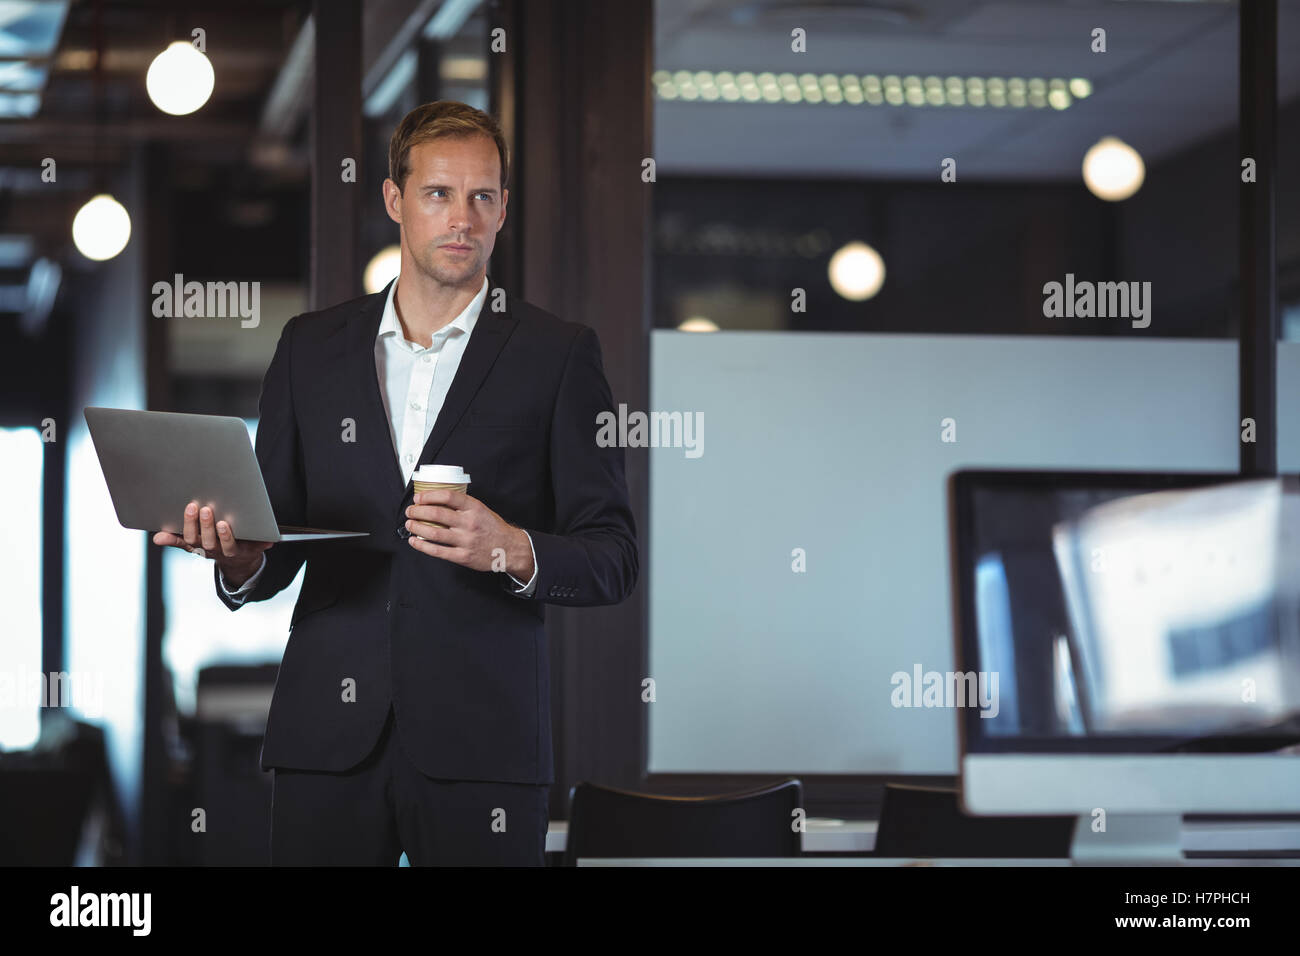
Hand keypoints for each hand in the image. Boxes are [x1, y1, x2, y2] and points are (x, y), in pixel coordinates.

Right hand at [152, 500, 273, 586]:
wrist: (240, 562)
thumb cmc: (213, 544)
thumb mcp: (194, 543)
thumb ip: (176, 539)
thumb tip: (157, 538)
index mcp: (201, 546)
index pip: (191, 538)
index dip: (190, 524)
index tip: (191, 506)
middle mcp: (217, 550)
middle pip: (208, 542)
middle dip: (206, 526)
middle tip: (206, 509)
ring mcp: (235, 551)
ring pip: (229, 547)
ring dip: (226, 536)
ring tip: (224, 523)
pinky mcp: (253, 551)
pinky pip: (258, 548)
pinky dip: (263, 544)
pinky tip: (268, 539)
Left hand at [405, 489, 533, 577]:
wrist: (509, 548)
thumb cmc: (493, 528)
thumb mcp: (481, 509)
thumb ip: (463, 505)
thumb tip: (438, 499)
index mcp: (474, 508)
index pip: (447, 496)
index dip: (429, 495)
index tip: (419, 497)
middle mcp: (469, 523)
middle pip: (436, 513)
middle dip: (417, 511)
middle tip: (411, 511)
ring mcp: (465, 540)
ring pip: (433, 532)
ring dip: (416, 527)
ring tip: (409, 524)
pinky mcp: (462, 556)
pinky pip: (437, 551)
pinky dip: (422, 545)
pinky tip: (415, 541)